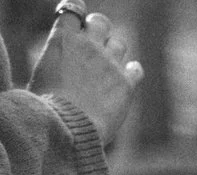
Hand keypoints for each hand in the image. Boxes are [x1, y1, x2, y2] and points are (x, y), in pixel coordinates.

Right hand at [29, 7, 140, 145]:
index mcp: (63, 39)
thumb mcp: (44, 71)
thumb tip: (66, 60)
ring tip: (105, 67)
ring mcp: (110, 63)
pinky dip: (132, 71)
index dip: (77, 16)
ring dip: (113, 52)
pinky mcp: (126, 83)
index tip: (78, 24)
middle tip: (95, 41)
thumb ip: (60, 57)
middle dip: (98, 29)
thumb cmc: (46, 103)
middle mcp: (89, 45)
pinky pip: (136, 68)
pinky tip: (125, 78)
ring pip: (119, 44)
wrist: (66, 124)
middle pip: (101, 22)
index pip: (73, 11)